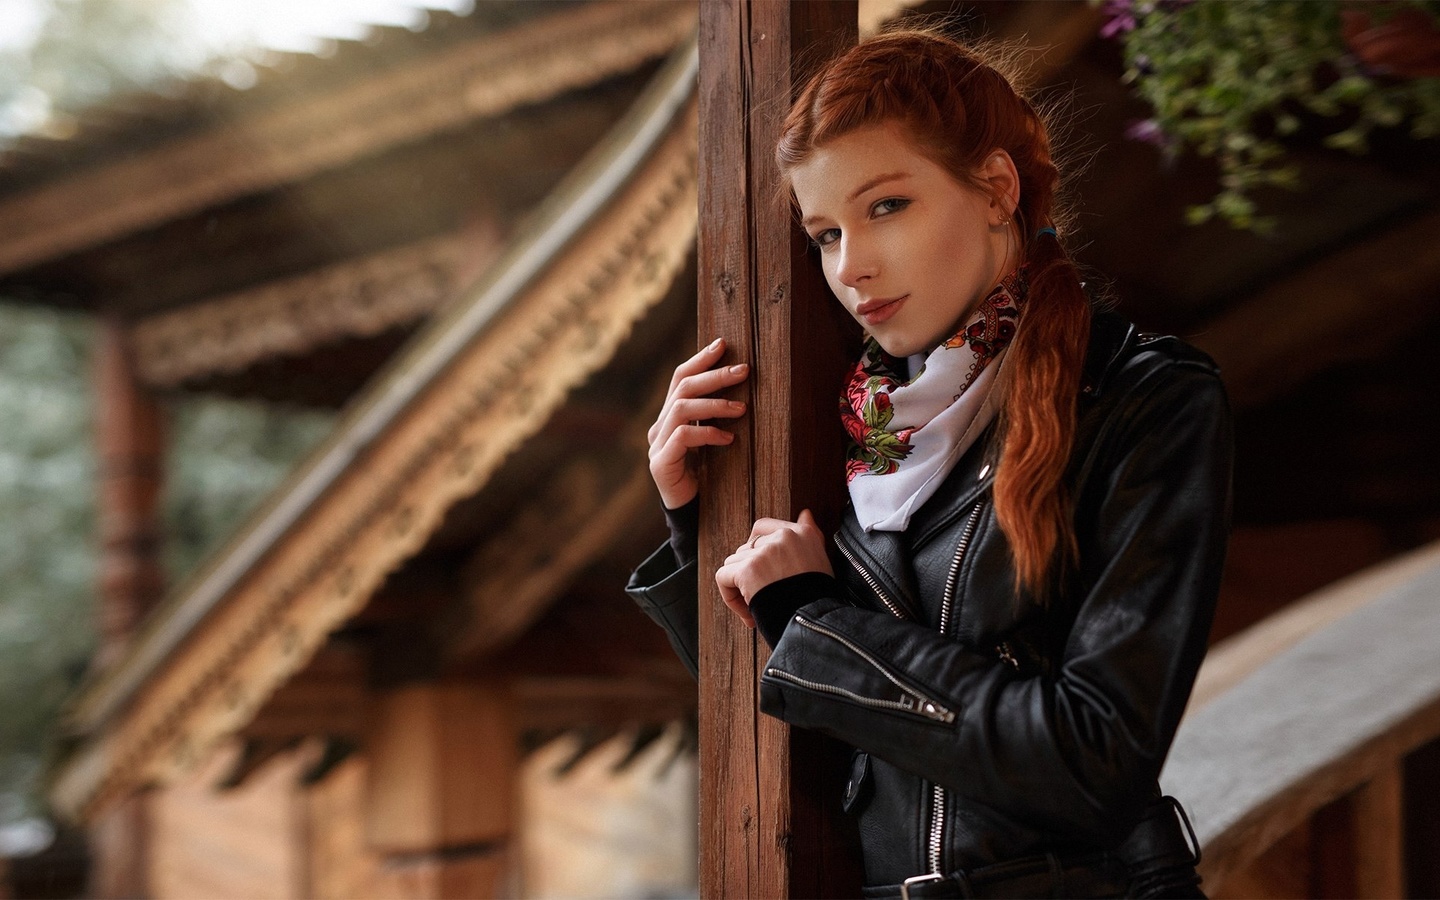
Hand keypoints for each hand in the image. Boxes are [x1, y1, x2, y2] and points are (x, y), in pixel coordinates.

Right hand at [647, 338, 749, 509]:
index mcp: (668, 417)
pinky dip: (708, 433)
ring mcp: (656, 445)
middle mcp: (658, 427)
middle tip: (743, 370)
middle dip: (714, 375)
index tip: (723, 344)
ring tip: (742, 409)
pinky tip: (729, 438)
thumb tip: (741, 383)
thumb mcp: (713, 439)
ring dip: (715, 405)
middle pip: (682, 388)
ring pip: (682, 409)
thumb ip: (715, 416)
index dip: (700, 359)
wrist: (691, 514)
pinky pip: (683, 437)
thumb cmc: (707, 475)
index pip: (681, 378)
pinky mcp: (660, 463)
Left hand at [715, 510, 832, 626]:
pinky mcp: (748, 569)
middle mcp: (784, 537)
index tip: (762, 573)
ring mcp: (765, 552)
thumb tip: (805, 513)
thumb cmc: (818, 598)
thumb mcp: (821, 560)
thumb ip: (810, 535)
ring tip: (755, 608)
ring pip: (733, 563)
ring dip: (739, 587)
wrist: (817, 623)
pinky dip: (729, 597)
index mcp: (803, 533)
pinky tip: (747, 614)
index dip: (756, 550)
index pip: (764, 527)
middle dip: (749, 574)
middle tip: (761, 596)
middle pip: (746, 549)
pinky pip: (723, 577)